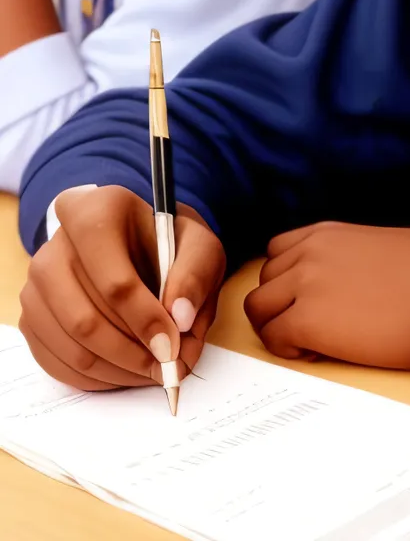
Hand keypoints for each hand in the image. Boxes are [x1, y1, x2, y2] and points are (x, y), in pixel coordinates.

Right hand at [18, 186, 225, 390]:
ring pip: (71, 345)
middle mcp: (55, 246)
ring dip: (116, 370)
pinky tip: (127, 371)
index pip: (114, 280)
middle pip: (86, 320)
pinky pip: (57, 361)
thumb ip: (197, 276)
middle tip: (166, 368)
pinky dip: (96, 377)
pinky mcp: (31, 316)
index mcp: (98, 212)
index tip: (172, 346)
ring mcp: (36, 283)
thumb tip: (180, 318)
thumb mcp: (200, 248)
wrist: (140, 246)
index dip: (145, 319)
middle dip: (132, 354)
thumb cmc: (171, 246)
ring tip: (153, 371)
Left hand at [244, 222, 409, 368]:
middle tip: (315, 326)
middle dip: (282, 306)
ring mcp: (307, 284)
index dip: (288, 280)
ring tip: (318, 341)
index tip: (311, 299)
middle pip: (264, 281)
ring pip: (259, 309)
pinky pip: (274, 338)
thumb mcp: (382, 250)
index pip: (277, 252)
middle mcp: (312, 252)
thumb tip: (345, 287)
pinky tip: (324, 353)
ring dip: (279, 328)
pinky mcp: (310, 320)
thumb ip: (350, 259)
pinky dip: (291, 350)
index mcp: (330, 232)